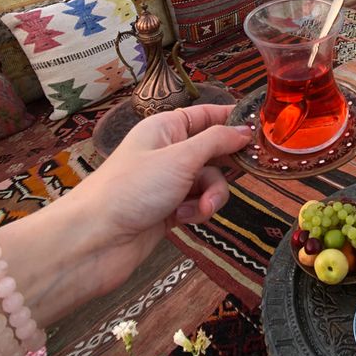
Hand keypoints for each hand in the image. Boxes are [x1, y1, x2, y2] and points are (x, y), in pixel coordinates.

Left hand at [68, 104, 250, 293]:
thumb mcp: (181, 157)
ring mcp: (169, 183)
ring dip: (212, 195)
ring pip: (210, 182)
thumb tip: (244, 131)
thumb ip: (217, 142)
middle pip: (213, 151)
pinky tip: (183, 220)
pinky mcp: (169, 211)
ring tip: (199, 208)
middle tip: (245, 171)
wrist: (95, 240)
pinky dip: (197, 212)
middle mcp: (168, 151)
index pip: (206, 114)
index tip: (261, 130)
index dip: (232, 120)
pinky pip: (198, 205)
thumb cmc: (133, 188)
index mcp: (165, 128)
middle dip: (226, 165)